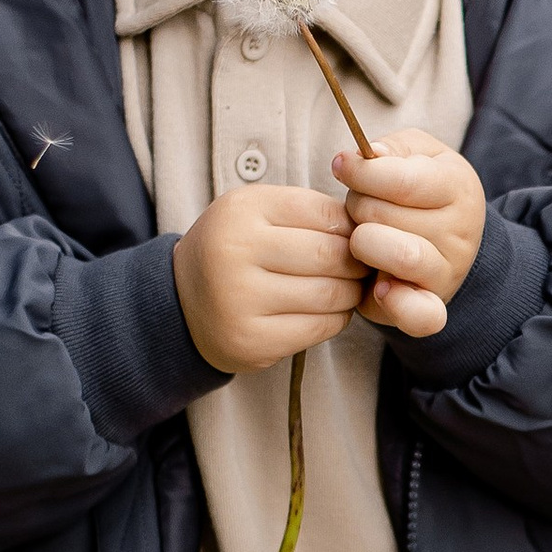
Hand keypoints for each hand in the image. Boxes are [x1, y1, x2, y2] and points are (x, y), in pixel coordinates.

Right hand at [175, 184, 364, 373]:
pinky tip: (329, 310)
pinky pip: (320, 327)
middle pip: (330, 254)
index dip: (351, 226)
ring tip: (348, 286)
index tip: (355, 236)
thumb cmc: (235, 250)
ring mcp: (241, 300)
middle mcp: (235, 252)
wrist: (182, 302)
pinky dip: (337, 318)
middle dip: (356, 261)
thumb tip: (369, 226)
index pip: (323, 212)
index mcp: (241, 211)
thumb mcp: (258, 212)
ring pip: (330, 293)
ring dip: (351, 291)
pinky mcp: (252, 341)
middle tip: (362, 265)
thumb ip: (308, 210)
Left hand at [337, 132, 484, 344]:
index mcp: (457, 186)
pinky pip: (420, 315)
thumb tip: (363, 157)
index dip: (361, 172)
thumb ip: (392, 149)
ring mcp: (448, 272)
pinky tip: (379, 285)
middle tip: (362, 208)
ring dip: (364, 243)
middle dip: (358, 206)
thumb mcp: (416, 154)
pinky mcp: (432, 307)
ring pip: (398, 255)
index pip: (402, 180)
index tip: (343, 167)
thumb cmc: (423, 191)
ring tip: (363, 238)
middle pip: (384, 215)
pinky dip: (396, 303)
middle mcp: (460, 232)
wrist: (450, 241)